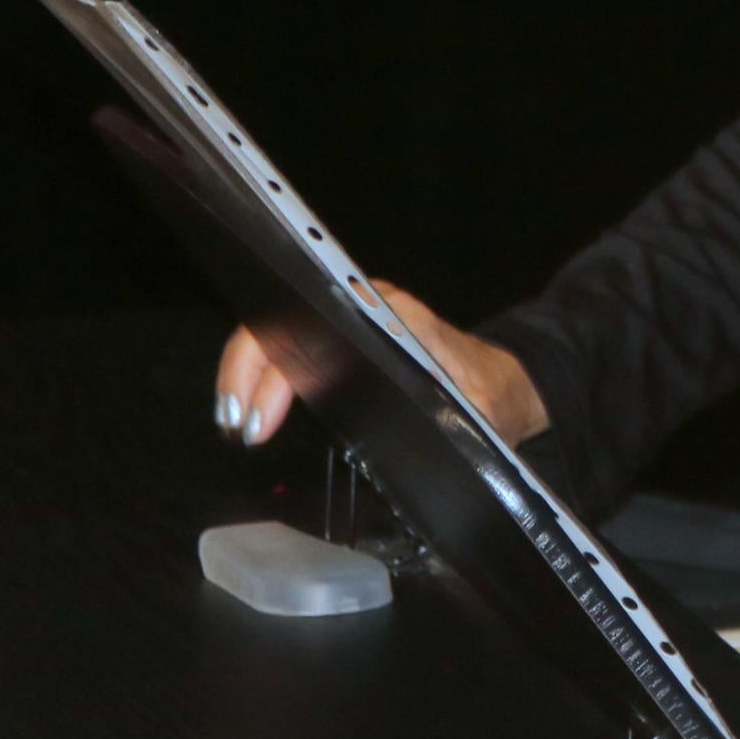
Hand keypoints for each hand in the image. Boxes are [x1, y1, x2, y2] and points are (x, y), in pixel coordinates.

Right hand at [212, 283, 549, 448]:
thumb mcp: (481, 407)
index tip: (259, 415)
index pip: (310, 324)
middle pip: (283, 324)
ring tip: (236, 423)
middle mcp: (364, 306)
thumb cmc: (490, 391)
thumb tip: (427, 432)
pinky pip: (295, 352)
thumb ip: (457, 415)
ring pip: (282, 336)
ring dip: (251, 376)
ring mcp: (351, 322)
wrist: (503, 384)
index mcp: (390, 312)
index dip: (274, 368)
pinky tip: (256, 415)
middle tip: (236, 425)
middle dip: (248, 373)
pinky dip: (269, 381)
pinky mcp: (346, 344)